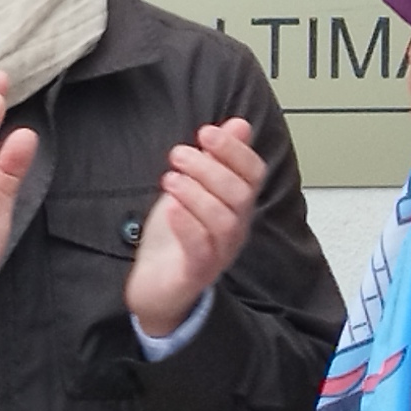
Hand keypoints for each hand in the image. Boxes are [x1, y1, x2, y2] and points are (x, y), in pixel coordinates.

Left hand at [130, 117, 264, 340]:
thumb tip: (239, 123)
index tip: (207, 132)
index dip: (234, 151)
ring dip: (196, 194)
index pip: (253, 174)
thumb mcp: (194, 187)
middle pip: (239, 195)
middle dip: (209, 168)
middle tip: (178, 154)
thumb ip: (217, 158)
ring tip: (170, 178)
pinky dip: (187, 226)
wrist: (157, 286)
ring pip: (224, 222)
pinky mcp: (196, 274)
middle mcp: (235, 229)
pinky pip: (201, 251)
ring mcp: (218, 254)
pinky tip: (170, 208)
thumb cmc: (176, 235)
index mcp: (238, 206)